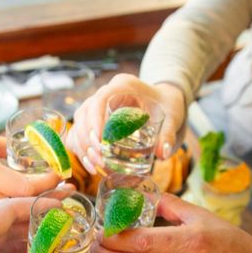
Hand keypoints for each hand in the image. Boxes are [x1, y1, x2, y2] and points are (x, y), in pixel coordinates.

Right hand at [66, 74, 185, 173]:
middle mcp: (105, 94)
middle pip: (84, 114)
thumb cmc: (168, 105)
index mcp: (122, 86)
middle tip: (100, 161)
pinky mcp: (95, 122)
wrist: (165, 103)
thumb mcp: (173, 116)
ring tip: (96, 167)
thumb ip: (169, 134)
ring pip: (78, 126)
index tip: (101, 142)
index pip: (99, 99)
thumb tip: (163, 153)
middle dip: (88, 140)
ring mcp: (97, 108)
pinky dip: (81, 151)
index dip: (95, 120)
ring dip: (83, 148)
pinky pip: (79, 135)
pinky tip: (91, 166)